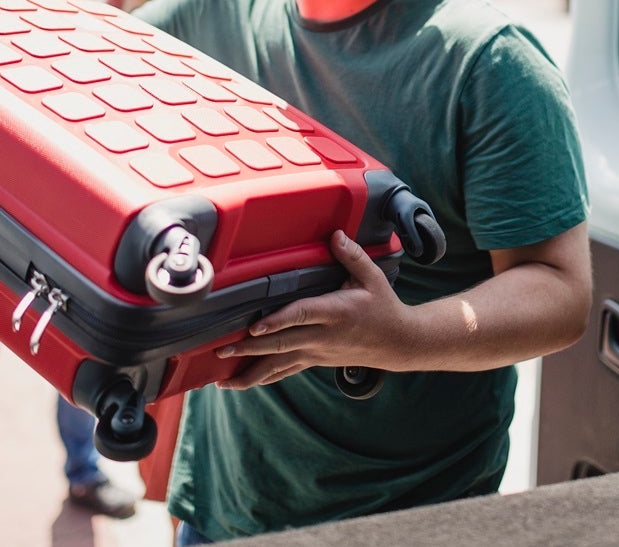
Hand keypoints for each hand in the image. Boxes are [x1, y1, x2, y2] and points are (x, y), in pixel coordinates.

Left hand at [214, 230, 412, 389]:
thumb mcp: (373, 277)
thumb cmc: (383, 307)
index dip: (278, 322)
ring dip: (250, 373)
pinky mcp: (314, 361)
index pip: (302, 316)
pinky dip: (263, 378)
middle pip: (282, 344)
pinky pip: (285, 371)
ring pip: (280, 365)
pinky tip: (241, 383)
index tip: (254, 328)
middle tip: (221, 349)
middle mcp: (323, 336)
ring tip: (222, 380)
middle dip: (250, 349)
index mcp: (336, 312)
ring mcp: (317, 352)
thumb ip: (352, 256)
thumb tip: (335, 235)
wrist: (397, 343)